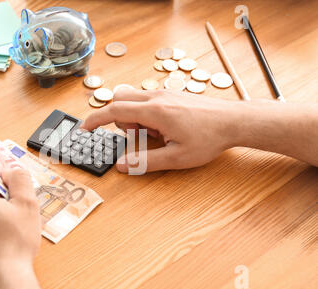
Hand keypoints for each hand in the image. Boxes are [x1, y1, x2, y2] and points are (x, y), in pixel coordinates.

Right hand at [82, 88, 240, 171]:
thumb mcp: (177, 157)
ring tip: (155, 135)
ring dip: (134, 117)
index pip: (114, 110)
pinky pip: (146, 101)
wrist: (234, 121)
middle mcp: (156, 97)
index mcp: (154, 111)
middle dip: (119, 119)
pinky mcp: (170, 95)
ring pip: (132, 99)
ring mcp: (164, 94)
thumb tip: (122, 165)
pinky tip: (164, 128)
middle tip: (138, 137)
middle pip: (120, 99)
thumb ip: (145, 162)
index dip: (95, 120)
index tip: (83, 128)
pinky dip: (145, 114)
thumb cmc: (209, 138)